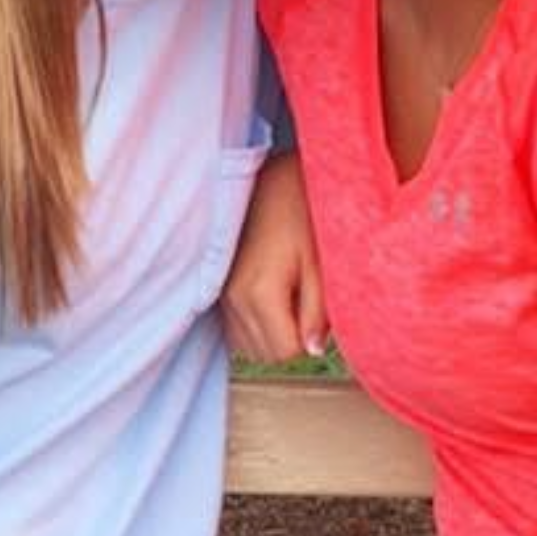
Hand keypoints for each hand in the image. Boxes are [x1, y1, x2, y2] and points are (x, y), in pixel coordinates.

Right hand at [222, 155, 328, 362]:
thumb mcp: (319, 263)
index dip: (309, 339)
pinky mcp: (218, 290)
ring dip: (274, 333)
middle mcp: (234, 299)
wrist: (269, 181)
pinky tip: (272, 296)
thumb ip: (318, 311)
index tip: (317, 311)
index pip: (287, 352)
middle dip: (292, 338)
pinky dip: (258, 324)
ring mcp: (222, 295)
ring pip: (251, 346)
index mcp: (260, 293)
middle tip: (305, 301)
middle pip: (268, 354)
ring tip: (289, 296)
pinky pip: (238, 329)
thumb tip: (315, 350)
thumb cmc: (300, 214)